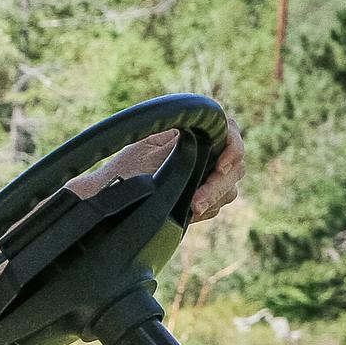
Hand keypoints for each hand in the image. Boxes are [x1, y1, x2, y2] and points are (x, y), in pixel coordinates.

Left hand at [66, 112, 244, 224]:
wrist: (111, 193)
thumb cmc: (126, 166)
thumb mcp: (150, 149)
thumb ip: (180, 142)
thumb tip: (199, 134)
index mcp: (195, 132)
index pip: (230, 132)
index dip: (233, 148)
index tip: (220, 166)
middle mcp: (206, 151)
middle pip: (234, 166)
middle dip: (217, 185)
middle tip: (198, 201)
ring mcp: (207, 175)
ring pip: (229, 188)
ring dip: (213, 198)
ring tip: (193, 208)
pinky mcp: (202, 196)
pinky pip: (217, 205)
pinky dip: (207, 209)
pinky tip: (191, 212)